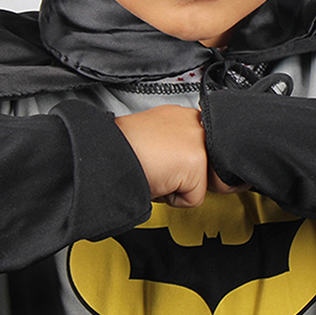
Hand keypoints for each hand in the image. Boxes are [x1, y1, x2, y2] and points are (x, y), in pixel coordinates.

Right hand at [116, 105, 244, 206]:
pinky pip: (193, 198)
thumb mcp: (155, 139)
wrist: (108, 154)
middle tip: (159, 168)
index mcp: (181, 115)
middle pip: (207, 166)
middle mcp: (193, 122)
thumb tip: (183, 159)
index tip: (168, 163)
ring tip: (157, 173)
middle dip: (186, 176)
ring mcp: (198, 138)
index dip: (185, 165)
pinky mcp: (197, 160)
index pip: (201, 147)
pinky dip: (173, 198)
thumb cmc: (122, 149)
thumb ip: (175, 144)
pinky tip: (158, 180)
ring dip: (179, 187)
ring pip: (201, 183)